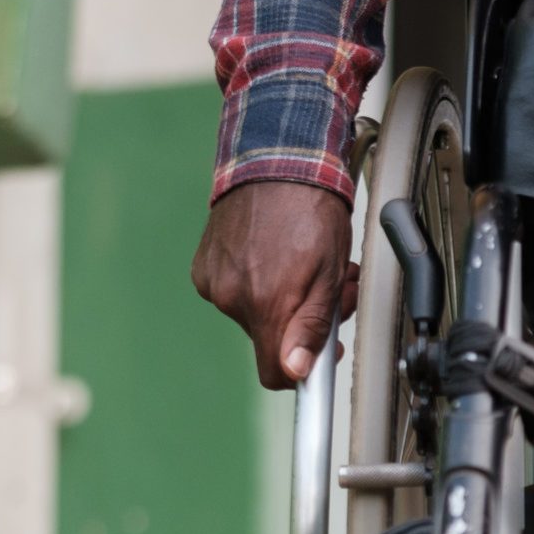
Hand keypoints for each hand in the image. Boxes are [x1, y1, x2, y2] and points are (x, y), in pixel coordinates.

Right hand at [190, 181, 358, 388]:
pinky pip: (236, 291)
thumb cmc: (309, 210)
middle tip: (330, 288)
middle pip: (271, 337)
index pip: (275, 372)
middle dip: (304, 319)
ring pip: (256, 313)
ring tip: (305, 263)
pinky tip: (276, 254)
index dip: (301, 370)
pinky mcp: (204, 267)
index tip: (318, 356)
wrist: (276, 161)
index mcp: (265, 304)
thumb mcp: (329, 273)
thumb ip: (313, 328)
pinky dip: (259, 281)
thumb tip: (297, 371)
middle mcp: (232, 298)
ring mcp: (214, 282)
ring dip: (286, 298)